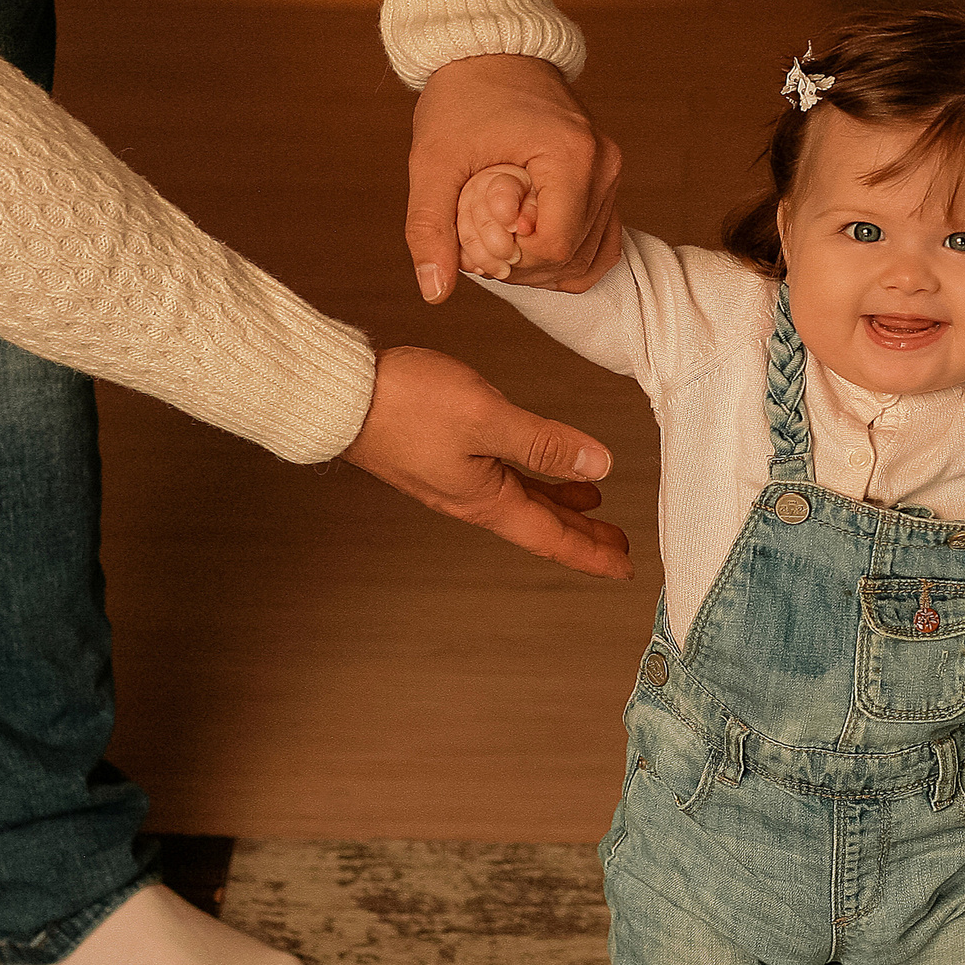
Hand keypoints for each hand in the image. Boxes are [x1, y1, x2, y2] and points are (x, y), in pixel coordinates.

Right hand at [341, 346, 631, 579]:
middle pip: (541, 526)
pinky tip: (538, 466)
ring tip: (591, 504)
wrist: (340, 395)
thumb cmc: (405, 404)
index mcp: (487, 501)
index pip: (553, 539)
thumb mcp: (486, 418)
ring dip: (559, 506)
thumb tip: (600, 464)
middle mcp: (473, 500)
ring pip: (523, 502)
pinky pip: (502, 480)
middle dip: (583, 536)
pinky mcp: (442, 459)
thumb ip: (544, 442)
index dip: (593, 554)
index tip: (625, 569)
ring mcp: (456, 481)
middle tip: (618, 544)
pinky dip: (531, 480)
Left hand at [407, 55, 622, 303]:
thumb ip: (430, 227)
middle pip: (572, 257)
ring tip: (502, 238)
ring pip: (590, 256)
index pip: (553, 248)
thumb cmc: (461, 97)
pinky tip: (528, 246)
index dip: (511, 261)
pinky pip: (602, 240)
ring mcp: (610, 171)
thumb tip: (434, 292)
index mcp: (570, 156)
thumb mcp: (433, 161)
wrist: (489, 48)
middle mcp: (603, 164)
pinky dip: (568, 257)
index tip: (476, 241)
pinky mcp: (606, 176)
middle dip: (523, 266)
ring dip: (543, 266)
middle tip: (482, 240)